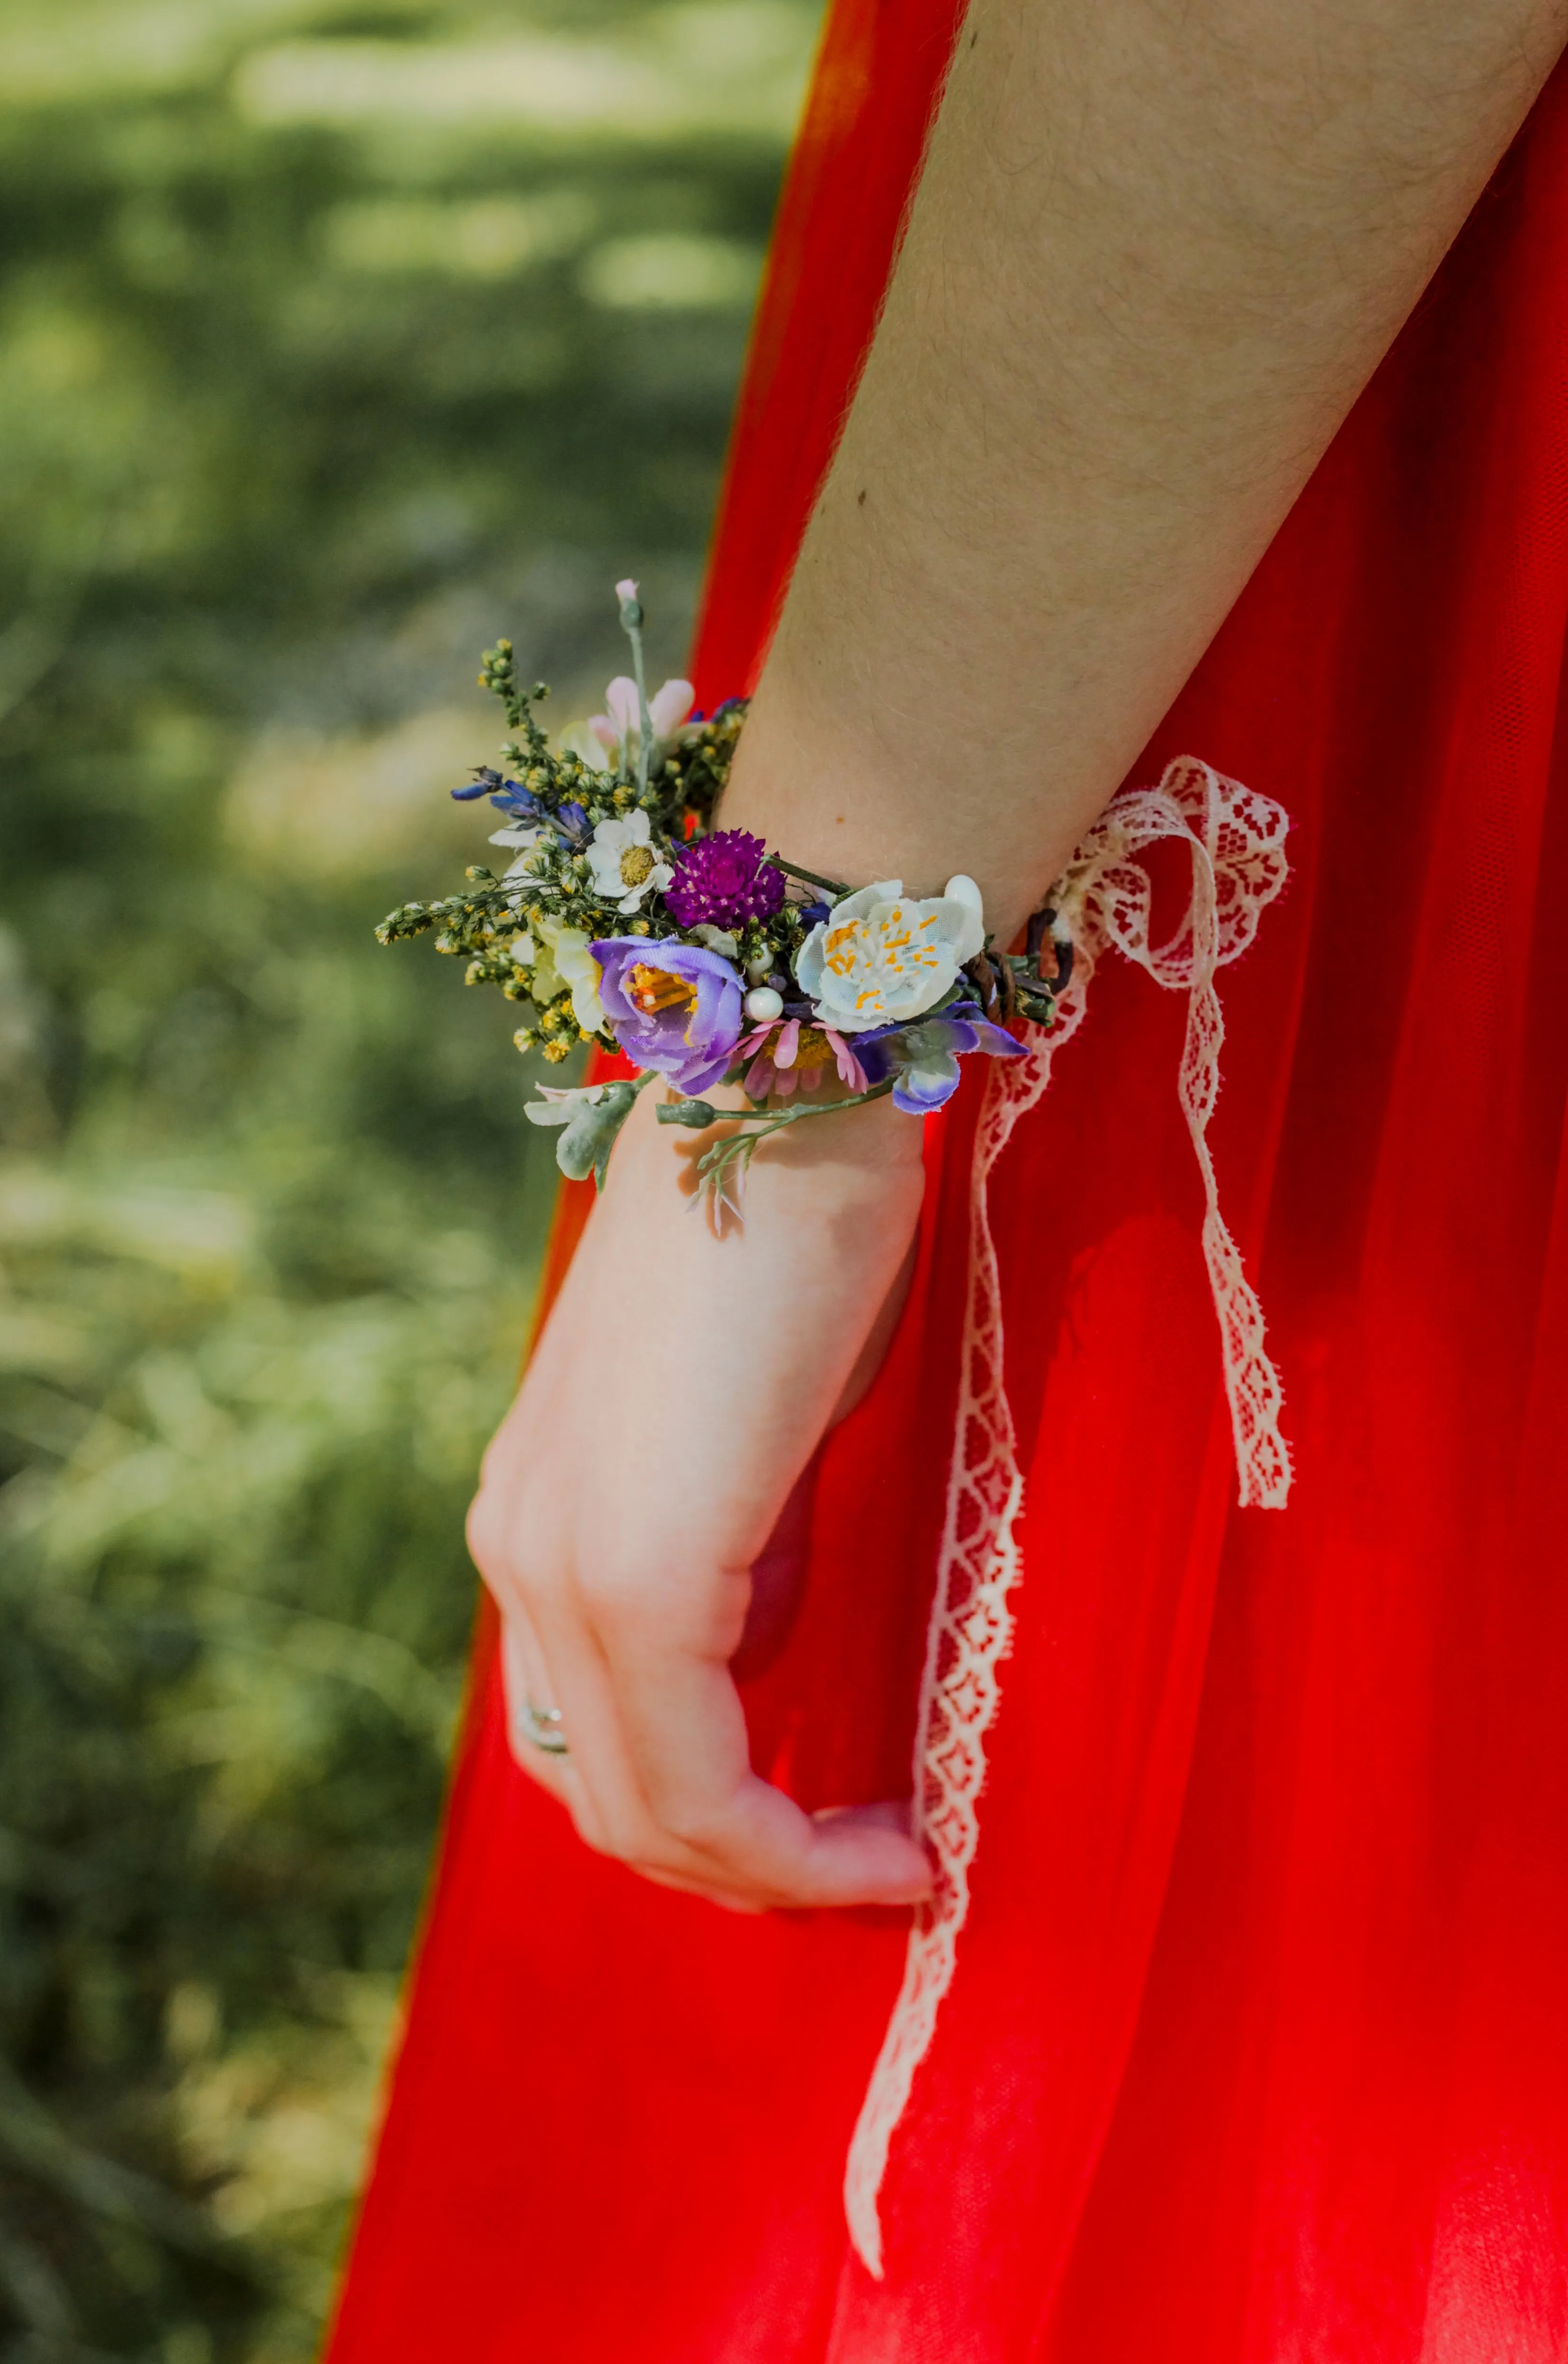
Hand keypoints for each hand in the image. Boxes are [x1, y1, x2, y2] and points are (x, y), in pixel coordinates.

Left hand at [466, 1082, 933, 1912]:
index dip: (716, 1818)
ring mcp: (563, 1560)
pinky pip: (699, 1771)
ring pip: (645, 1802)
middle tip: (872, 1870)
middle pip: (606, 1792)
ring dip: (771, 1868)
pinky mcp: (636, 1566)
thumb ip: (742, 1541)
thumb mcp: (761, 1424)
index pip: (595, 1730)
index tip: (850, 1829)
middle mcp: (521, 1547)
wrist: (786, 1090)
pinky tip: (889, 1834)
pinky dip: (789, 1836)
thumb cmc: (798, 1230)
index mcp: (537, 1511)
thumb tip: (765, 1634)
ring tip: (888, 1862)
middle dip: (742, 1866)